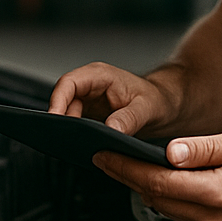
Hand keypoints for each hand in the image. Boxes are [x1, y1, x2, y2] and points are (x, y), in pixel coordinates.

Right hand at [49, 62, 179, 136]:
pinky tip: (82, 145)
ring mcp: (89, 101)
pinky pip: (76, 123)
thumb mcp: (147, 109)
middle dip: (62, 120)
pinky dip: (76, 134)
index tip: (55, 120)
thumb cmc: (158, 99)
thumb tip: (111, 130)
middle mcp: (90, 86)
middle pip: (63, 100)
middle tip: (66, 139)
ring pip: (67, 114)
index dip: (57, 101)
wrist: (166, 106)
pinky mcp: (91, 115)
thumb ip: (129, 118)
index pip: (68, 83)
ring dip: (68, 129)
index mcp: (100, 76)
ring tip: (76, 143)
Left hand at [91, 125, 221, 220]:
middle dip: (129, 178)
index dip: (125, 169)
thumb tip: (170, 152)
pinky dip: (171, 200)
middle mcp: (215, 219)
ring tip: (131, 167)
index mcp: (217, 193)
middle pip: (157, 199)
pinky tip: (167, 183)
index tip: (103, 156)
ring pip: (169, 211)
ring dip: (149, 190)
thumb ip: (203, 148)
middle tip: (108, 159)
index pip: (156, 181)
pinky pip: (187, 219)